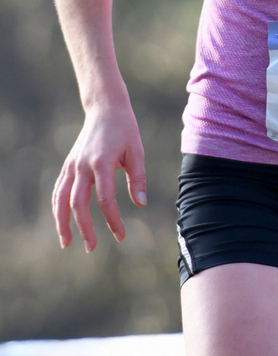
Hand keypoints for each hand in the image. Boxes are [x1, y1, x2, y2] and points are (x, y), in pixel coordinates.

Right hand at [52, 103, 146, 251]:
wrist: (106, 107)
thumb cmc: (125, 129)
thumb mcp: (137, 151)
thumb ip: (138, 178)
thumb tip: (140, 204)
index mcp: (102, 162)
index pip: (105, 198)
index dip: (112, 219)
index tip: (120, 235)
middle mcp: (83, 165)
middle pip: (78, 203)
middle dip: (84, 228)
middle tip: (91, 248)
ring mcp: (73, 165)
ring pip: (61, 199)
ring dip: (62, 222)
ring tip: (66, 242)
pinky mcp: (69, 164)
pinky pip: (59, 189)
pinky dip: (58, 207)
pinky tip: (62, 221)